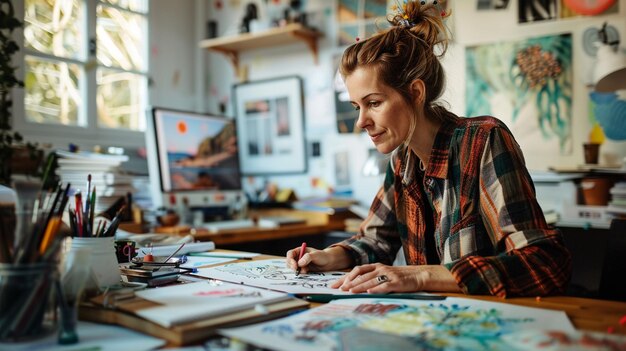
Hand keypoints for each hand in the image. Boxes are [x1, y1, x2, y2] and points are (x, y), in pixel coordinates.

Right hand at [285, 246, 351, 273]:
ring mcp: (301, 263)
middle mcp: (299, 256)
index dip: (290, 259)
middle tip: (297, 270)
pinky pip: (299, 272)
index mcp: (300, 250)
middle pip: (289, 261)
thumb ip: (307, 257)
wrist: (329, 263)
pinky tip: (307, 272)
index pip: (290, 254)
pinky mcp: (304, 269)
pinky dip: (301, 273)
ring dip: (297, 270)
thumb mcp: (315, 255)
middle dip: (292, 266)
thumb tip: (299, 263)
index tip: (294, 265)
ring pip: (293, 267)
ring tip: (305, 271)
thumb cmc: (323, 256)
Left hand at [330, 263, 460, 293]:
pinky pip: (385, 286)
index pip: (357, 270)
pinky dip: (376, 289)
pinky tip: (368, 293)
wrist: (420, 275)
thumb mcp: (385, 274)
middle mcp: (381, 269)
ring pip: (370, 281)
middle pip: (361, 276)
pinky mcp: (397, 282)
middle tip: (339, 290)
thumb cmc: (400, 277)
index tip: (335, 285)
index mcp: (376, 266)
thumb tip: (355, 286)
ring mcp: (389, 275)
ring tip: (349, 292)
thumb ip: (372, 278)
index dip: (345, 277)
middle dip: (349, 283)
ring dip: (359, 287)